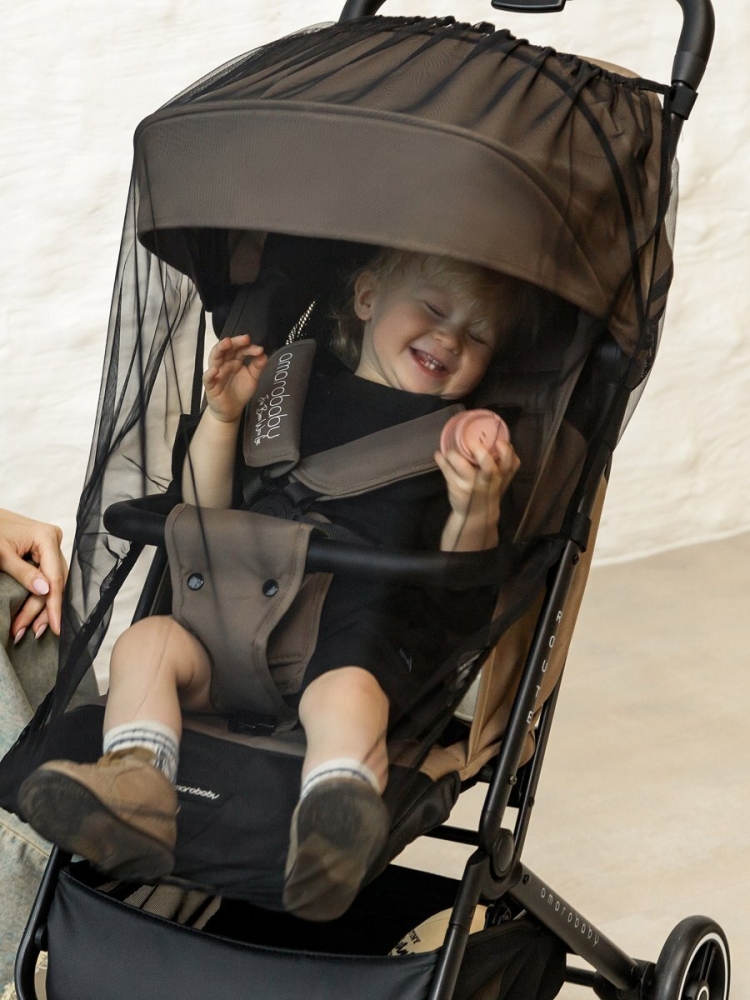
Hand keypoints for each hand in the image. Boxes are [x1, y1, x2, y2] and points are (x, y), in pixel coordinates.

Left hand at [0, 509, 67, 639]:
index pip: (54, 577)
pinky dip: (40, 595)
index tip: (54, 627)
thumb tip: (44, 591)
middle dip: (43, 610)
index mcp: (46, 537)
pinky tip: (36, 612)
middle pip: (54, 582)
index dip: (54, 605)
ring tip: (32, 628)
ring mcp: (50, 545)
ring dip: (42, 606)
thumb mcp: (1, 555)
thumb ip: (23, 572)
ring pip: (52, 582)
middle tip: (32, 632)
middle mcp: (53, 540)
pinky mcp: (44, 551)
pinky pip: (47, 576)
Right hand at [203, 335, 267, 423]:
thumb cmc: (240, 391)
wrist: (231, 410)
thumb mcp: (252, 378)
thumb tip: (264, 354)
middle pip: (227, 349)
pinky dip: (209, 373)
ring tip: (226, 343)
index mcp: (235, 360)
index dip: (249, 348)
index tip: (259, 349)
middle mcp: (224, 364)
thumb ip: (258, 366)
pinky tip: (215, 370)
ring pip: (214, 358)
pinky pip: (207, 378)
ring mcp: (216, 373)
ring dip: (219, 349)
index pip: (240, 350)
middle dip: (235, 342)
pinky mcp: (210, 386)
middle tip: (245, 338)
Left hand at [435, 441, 518, 551]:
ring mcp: (471, 485)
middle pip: (489, 467)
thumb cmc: (490, 490)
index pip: (510, 463)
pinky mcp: (457, 488)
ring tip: (449, 450)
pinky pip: (447, 471)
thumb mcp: (503, 479)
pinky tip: (439, 455)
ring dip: (454, 455)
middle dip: (481, 453)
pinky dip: (442, 461)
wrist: (477, 514)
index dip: (505, 451)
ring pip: (463, 467)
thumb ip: (506, 463)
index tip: (498, 441)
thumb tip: (501, 438)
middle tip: (472, 443)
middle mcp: (488, 480)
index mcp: (502, 475)